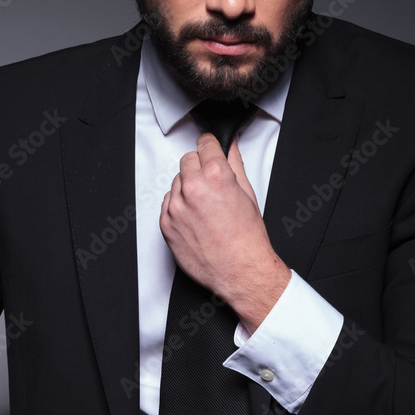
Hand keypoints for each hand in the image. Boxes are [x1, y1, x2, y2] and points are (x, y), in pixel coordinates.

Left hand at [160, 132, 290, 331]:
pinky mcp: (166, 223)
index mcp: (216, 176)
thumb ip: (235, 163)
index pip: (205, 143)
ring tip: (206, 207)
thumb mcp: (248, 194)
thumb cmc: (247, 239)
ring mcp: (176, 206)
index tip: (211, 149)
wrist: (240, 271)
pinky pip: (167, 203)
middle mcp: (193, 188)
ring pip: (176, 181)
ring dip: (188, 188)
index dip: (211, 146)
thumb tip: (231, 145)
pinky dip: (178, 206)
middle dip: (199, 167)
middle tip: (212, 184)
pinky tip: (195, 218)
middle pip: (187, 160)